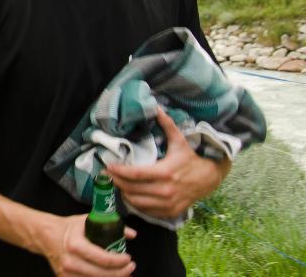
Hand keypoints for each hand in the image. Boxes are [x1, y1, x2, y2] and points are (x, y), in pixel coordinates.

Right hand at [39, 213, 135, 275]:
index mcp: (75, 245)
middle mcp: (70, 261)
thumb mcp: (86, 221)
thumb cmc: (68, 228)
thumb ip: (109, 225)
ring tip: (123, 274)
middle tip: (130, 267)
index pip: (104, 259)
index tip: (129, 258)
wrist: (46, 236)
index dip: (120, 261)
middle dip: (121, 273)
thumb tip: (132, 234)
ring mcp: (67, 273)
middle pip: (103, 274)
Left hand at [107, 107, 229, 218]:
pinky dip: (136, 204)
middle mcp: (165, 190)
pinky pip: (147, 211)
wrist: (210, 178)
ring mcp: (168, 203)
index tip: (108, 167)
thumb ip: (166, 124)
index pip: (135, 174)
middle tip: (108, 175)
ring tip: (118, 184)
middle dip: (117, 182)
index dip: (118, 171)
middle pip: (132, 189)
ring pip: (137, 202)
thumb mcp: (179, 141)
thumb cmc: (190, 158)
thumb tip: (156, 106)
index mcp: (165, 172)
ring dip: (124, 194)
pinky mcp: (170, 212)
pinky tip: (131, 195)